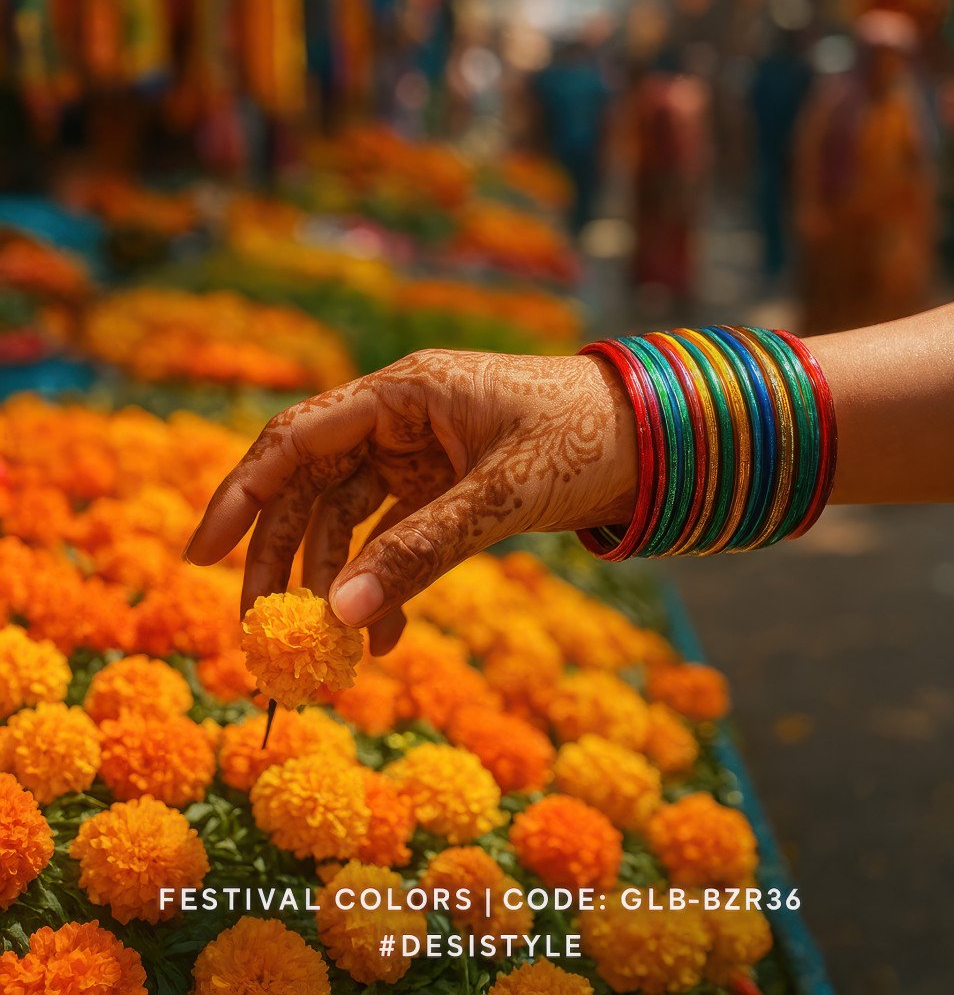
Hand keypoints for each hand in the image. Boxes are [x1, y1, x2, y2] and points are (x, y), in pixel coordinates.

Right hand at [184, 349, 636, 652]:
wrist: (658, 436)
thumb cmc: (582, 440)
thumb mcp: (500, 496)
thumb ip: (421, 552)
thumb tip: (343, 619)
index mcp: (404, 394)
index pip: (297, 438)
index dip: (242, 493)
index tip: (200, 554)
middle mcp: (400, 418)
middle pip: (311, 485)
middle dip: (282, 556)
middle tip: (260, 628)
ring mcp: (421, 453)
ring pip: (347, 517)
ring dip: (335, 581)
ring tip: (331, 653)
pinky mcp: (445, 485)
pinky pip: (394, 536)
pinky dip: (385, 582)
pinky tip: (387, 637)